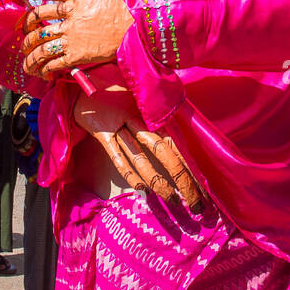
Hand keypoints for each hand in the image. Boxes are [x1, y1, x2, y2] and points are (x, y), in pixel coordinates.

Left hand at [22, 0, 133, 80]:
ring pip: (40, 45)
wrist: (136, 28)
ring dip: (30, 54)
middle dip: (26, 28)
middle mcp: (69, 15)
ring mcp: (71, 36)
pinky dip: (44, 68)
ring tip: (27, 61)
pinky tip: (42, 72)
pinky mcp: (76, 55)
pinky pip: (53, 62)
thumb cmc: (123, 9)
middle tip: (25, 34)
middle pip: (37, 19)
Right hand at [73, 84, 203, 208]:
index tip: (205, 191)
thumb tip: (181, 150)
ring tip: (173, 201)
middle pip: (165, 151)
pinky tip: (142, 190)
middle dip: (182, 179)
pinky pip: (117, 156)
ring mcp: (119, 125)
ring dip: (158, 180)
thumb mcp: (139, 105)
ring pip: (142, 156)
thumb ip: (157, 123)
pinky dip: (129, 173)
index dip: (191, 167)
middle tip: (197, 205)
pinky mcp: (102, 132)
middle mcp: (139, 119)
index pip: (177, 144)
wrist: (84, 84)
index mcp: (152, 113)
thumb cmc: (117, 97)